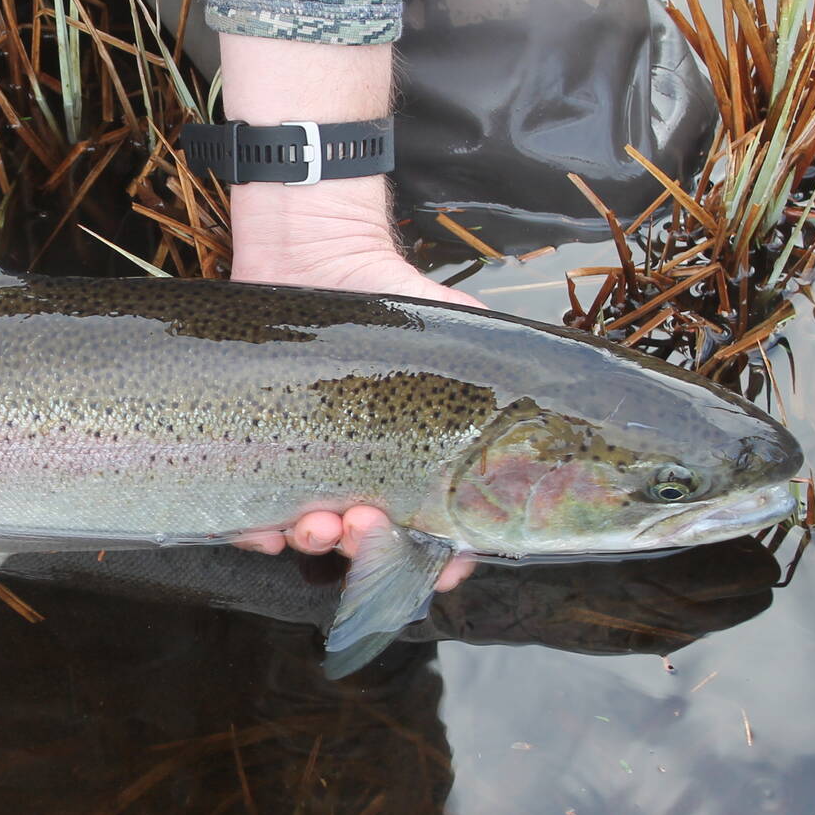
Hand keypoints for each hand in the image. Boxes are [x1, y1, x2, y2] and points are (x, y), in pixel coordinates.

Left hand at [227, 175, 479, 592]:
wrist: (313, 252)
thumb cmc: (392, 296)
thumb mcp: (466, 335)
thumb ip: (509, 381)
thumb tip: (567, 428)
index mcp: (415, 462)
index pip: (436, 535)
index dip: (444, 562)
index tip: (446, 562)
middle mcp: (362, 475)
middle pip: (369, 546)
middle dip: (371, 550)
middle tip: (367, 523)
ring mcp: (306, 468)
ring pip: (311, 537)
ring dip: (317, 544)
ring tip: (318, 523)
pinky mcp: (251, 453)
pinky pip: (247, 515)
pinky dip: (254, 532)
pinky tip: (262, 526)